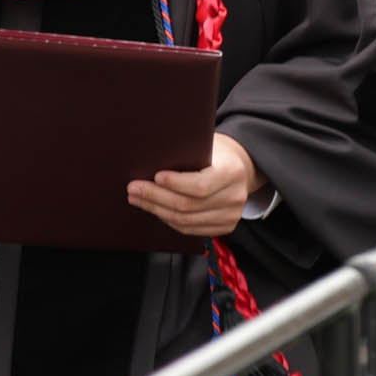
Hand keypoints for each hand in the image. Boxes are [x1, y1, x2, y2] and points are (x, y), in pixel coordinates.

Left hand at [128, 133, 261, 238]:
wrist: (241, 167)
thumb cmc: (218, 154)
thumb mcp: (207, 146)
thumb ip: (186, 155)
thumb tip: (149, 162)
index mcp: (232, 173)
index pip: (199, 186)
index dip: (174, 184)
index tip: (155, 177)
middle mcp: (235, 197)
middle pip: (188, 206)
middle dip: (156, 198)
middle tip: (134, 188)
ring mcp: (231, 216)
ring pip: (185, 221)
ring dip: (157, 210)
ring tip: (138, 199)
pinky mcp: (224, 227)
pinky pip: (190, 229)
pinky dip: (169, 220)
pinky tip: (155, 209)